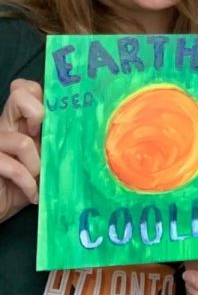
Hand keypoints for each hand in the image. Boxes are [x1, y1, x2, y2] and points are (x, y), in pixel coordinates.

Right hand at [0, 79, 43, 222]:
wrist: (2, 205)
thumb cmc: (27, 181)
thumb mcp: (46, 156)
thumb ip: (57, 138)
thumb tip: (91, 125)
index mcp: (20, 120)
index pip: (27, 88)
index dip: (41, 94)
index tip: (54, 117)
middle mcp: (5, 126)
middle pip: (19, 94)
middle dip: (38, 114)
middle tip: (42, 137)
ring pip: (23, 142)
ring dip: (37, 165)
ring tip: (39, 177)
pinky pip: (14, 168)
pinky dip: (29, 184)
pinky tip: (33, 194)